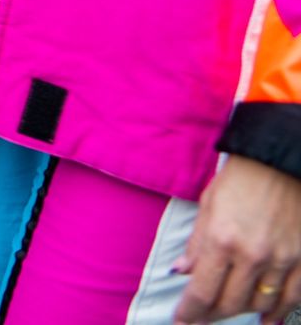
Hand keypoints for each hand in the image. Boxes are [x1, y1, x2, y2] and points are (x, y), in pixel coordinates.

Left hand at [174, 156, 300, 323]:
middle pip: (231, 303)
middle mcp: (253, 255)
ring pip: (261, 303)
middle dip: (212, 314)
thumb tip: (182, 272)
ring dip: (243, 313)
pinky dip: (278, 312)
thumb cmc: (241, 179)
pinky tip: (268, 318)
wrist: (281, 162)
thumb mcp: (209, 206)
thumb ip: (197, 244)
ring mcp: (283, 260)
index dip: (190, 312)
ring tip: (229, 314)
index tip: (181, 321)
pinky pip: (292, 297)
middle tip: (202, 317)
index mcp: (222, 240)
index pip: (202, 291)